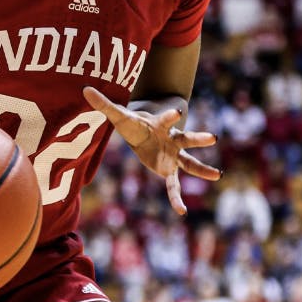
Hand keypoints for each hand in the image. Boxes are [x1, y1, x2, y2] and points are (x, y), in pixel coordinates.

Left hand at [83, 87, 220, 214]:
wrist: (144, 131)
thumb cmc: (132, 122)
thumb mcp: (118, 114)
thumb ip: (103, 103)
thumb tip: (84, 90)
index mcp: (159, 124)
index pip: (166, 118)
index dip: (171, 115)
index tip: (178, 111)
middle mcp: (171, 139)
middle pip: (186, 138)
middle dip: (198, 138)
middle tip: (213, 137)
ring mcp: (173, 154)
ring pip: (189, 162)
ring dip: (202, 169)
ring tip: (218, 175)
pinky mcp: (169, 168)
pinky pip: (174, 185)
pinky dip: (176, 198)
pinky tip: (181, 212)